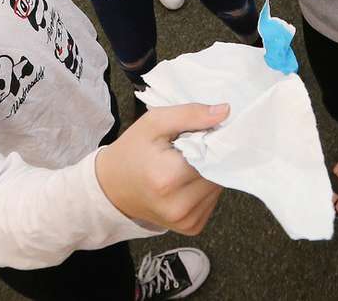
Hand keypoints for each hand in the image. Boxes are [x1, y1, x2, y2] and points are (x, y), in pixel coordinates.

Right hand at [96, 103, 228, 233]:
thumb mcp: (155, 122)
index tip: (201, 133)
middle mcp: (179, 206)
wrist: (112, 187)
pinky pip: (212, 200)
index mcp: (168, 178)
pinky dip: (205, 187)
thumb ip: (190, 114)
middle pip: (218, 172)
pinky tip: (186, 179)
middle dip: (211, 156)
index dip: (212, 140)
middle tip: (190, 147)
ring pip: (219, 187)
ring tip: (185, 164)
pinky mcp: (192, 227)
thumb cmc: (132, 151)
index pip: (213, 154)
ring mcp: (186, 220)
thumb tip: (225, 112)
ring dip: (209, 172)